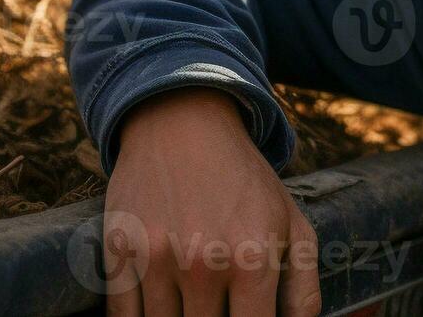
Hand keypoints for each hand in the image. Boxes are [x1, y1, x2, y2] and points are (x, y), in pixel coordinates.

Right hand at [101, 88, 320, 315]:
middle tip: (219, 306)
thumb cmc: (245, 181)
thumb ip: (303, 289)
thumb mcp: (293, 224)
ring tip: (194, 300)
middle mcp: (204, 263)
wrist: (185, 124)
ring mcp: (157, 259)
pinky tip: (161, 305)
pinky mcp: (119, 252)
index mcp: (253, 259)